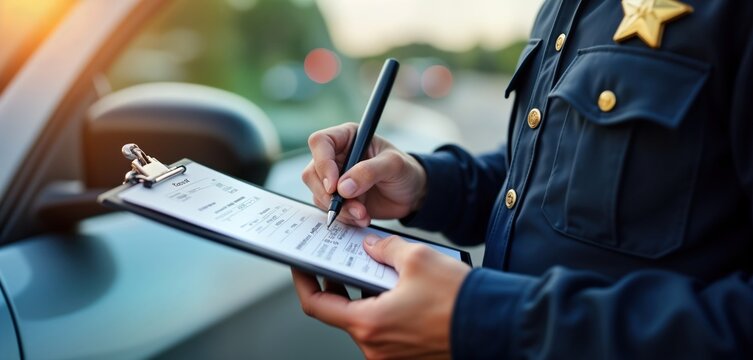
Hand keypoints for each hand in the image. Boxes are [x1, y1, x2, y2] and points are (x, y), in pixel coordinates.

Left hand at [291, 234, 470, 358]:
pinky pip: (385, 329)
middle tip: (338, 260)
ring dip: (364, 295)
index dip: (304, 282)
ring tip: (373, 268)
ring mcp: (392, 355)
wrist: (495, 326)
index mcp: (369, 324)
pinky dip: (383, 308)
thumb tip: (371, 246)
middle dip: (339, 283)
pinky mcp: (408, 356)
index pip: (318, 305)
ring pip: (365, 320)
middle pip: (342, 313)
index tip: (301, 265)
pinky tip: (396, 288)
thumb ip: (385, 249)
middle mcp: (375, 347)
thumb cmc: (458, 299)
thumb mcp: (417, 258)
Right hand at [302, 123, 426, 226]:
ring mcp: (335, 179)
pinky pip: (330, 209)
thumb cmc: (405, 171)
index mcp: (347, 137)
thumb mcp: (393, 166)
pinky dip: (345, 217)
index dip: (322, 163)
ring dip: (340, 209)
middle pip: (312, 172)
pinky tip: (362, 218)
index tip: (334, 186)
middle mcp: (336, 156)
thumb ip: (369, 172)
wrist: (413, 194)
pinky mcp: (338, 198)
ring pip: (319, 194)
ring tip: (363, 214)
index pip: (320, 142)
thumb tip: (342, 187)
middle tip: (349, 205)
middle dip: (328, 194)